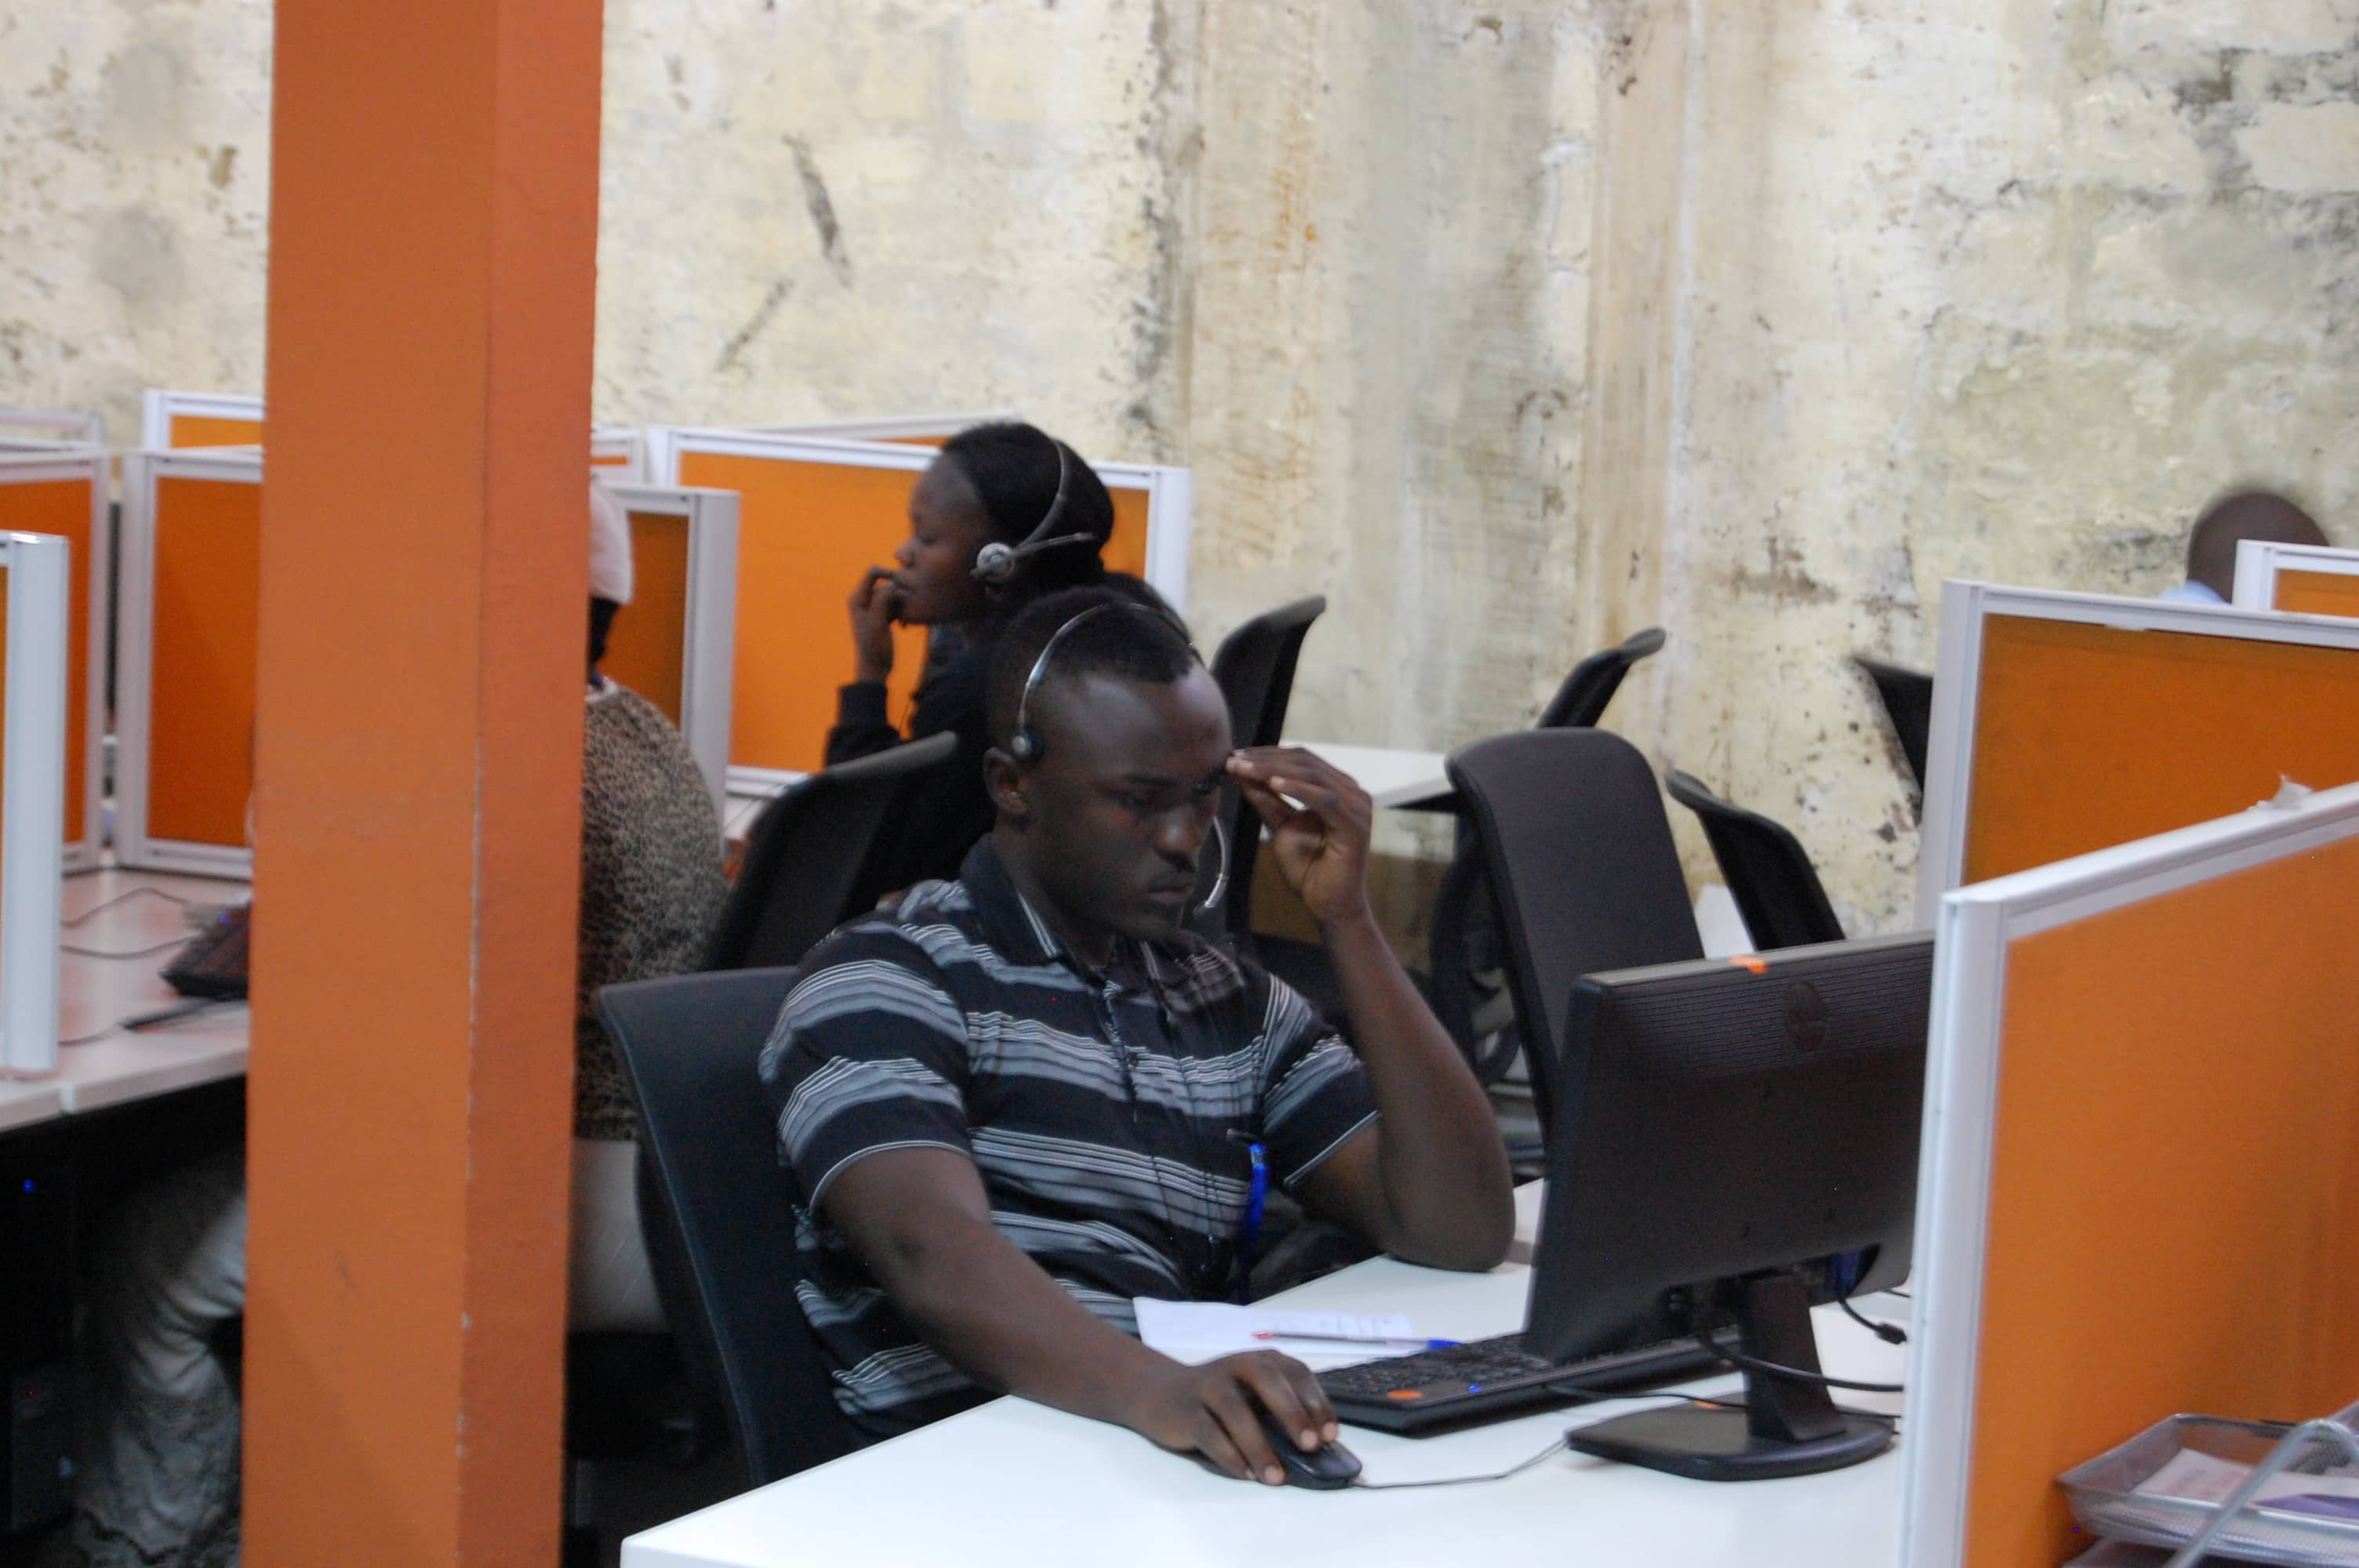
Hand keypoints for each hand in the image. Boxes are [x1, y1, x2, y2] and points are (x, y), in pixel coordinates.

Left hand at [849, 566, 901, 683]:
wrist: (875, 667)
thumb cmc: (873, 647)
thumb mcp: (877, 622)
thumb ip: (882, 600)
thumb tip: (891, 582)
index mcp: (858, 598)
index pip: (872, 572)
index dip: (888, 574)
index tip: (902, 585)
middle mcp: (864, 600)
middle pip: (885, 583)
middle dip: (898, 593)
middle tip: (905, 609)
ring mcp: (874, 608)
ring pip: (893, 595)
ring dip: (901, 604)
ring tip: (903, 621)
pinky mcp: (883, 615)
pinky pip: (896, 605)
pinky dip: (901, 612)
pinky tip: (904, 626)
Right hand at [1117, 1351, 1338, 1484]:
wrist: (1161, 1392)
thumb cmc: (1221, 1399)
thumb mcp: (1253, 1394)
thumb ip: (1280, 1411)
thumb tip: (1317, 1448)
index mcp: (1261, 1360)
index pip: (1296, 1373)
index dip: (1316, 1402)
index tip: (1330, 1435)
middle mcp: (1236, 1365)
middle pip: (1266, 1380)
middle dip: (1291, 1412)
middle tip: (1309, 1445)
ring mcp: (1208, 1385)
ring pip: (1235, 1410)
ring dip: (1259, 1445)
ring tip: (1276, 1477)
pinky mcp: (1186, 1410)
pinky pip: (1208, 1432)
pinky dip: (1228, 1454)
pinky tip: (1244, 1473)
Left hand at [1225, 747, 1374, 930]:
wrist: (1327, 905)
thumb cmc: (1308, 869)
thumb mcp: (1280, 826)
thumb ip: (1266, 799)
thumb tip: (1240, 771)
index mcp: (1337, 788)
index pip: (1301, 760)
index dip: (1268, 754)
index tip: (1236, 757)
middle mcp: (1351, 792)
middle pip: (1306, 762)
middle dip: (1266, 759)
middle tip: (1235, 760)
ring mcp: (1357, 807)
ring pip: (1313, 775)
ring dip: (1275, 770)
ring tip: (1245, 769)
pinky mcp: (1356, 825)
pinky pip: (1325, 799)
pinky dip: (1298, 789)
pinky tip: (1273, 783)